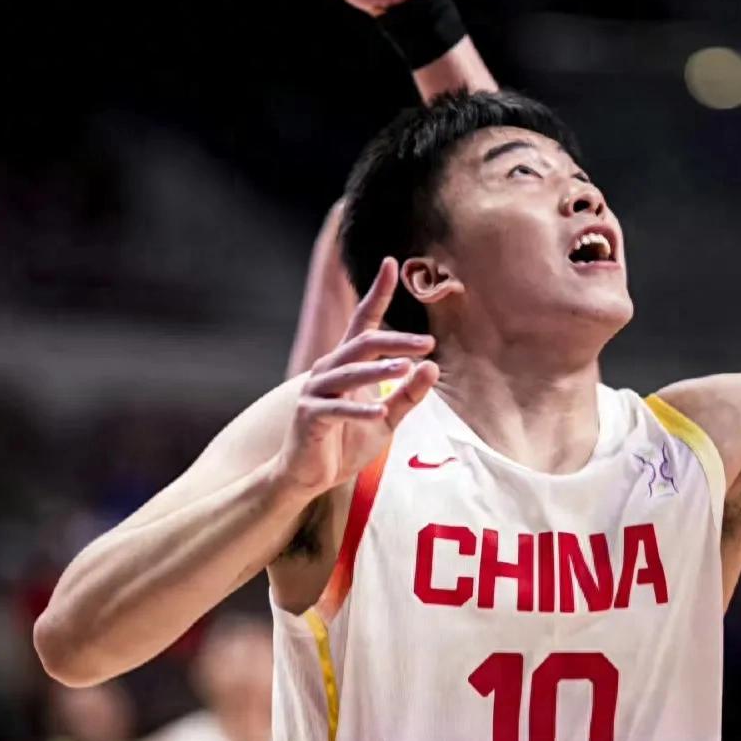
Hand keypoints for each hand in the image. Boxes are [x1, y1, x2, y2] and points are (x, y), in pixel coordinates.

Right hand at [273, 257, 437, 495]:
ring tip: (407, 369)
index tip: (392, 264)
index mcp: (347, 364)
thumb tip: (433, 367)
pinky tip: (380, 411)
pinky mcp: (309, 416)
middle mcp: (329, 369)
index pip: (363, 322)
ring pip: (350, 373)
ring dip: (380, 372)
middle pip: (364, 343)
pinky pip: (336, 409)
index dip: (377, 293)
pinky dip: (359, 410)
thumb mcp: (386, 420)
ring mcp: (315, 391)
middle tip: (428, 342)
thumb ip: (408, 396)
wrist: (308, 476)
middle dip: (396, 341)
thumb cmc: (345, 443)